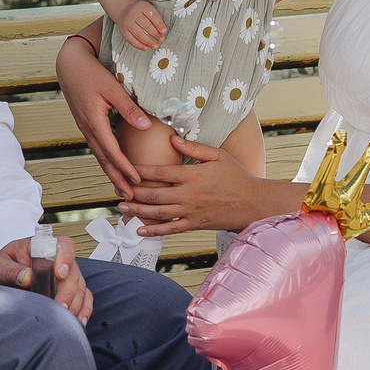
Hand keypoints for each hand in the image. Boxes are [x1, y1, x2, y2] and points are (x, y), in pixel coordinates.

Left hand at [0, 235, 93, 322]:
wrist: (8, 274)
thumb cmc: (7, 266)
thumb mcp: (1, 266)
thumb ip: (11, 270)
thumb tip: (26, 277)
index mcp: (44, 246)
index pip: (62, 245)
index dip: (64, 258)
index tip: (59, 273)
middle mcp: (61, 259)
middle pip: (72, 272)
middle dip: (67, 291)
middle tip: (59, 305)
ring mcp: (69, 274)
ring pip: (80, 287)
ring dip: (74, 304)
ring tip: (64, 318)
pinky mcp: (73, 289)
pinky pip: (85, 298)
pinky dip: (84, 310)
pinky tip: (78, 321)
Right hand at [58, 29, 151, 195]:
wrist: (69, 65)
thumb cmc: (91, 73)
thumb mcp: (113, 88)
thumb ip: (129, 108)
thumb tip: (145, 127)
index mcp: (94, 122)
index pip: (112, 152)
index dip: (125, 168)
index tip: (138, 181)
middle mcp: (88, 129)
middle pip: (104, 161)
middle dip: (117, 179)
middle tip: (130, 197)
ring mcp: (86, 128)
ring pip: (100, 156)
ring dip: (111, 173)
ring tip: (123, 188)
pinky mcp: (87, 125)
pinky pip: (98, 148)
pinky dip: (107, 161)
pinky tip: (114, 167)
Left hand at [119, 134, 288, 237]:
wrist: (252, 203)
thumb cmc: (237, 176)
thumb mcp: (218, 155)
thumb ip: (194, 147)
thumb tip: (172, 138)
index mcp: (192, 174)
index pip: (160, 171)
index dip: (140, 170)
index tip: (126, 167)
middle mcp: (189, 194)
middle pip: (154, 193)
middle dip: (132, 191)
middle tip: (116, 188)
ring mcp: (191, 211)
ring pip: (158, 212)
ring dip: (137, 210)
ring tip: (121, 207)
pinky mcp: (195, 225)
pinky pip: (171, 229)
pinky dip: (154, 231)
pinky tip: (140, 230)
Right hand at [120, 0, 167, 49]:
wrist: (124, 11)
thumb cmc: (140, 12)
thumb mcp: (149, 10)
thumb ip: (156, 20)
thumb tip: (162, 32)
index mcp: (142, 7)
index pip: (152, 16)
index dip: (159, 24)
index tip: (164, 31)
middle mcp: (133, 14)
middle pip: (146, 25)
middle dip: (155, 34)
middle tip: (161, 40)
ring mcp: (127, 23)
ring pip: (138, 34)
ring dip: (148, 42)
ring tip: (155, 46)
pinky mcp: (124, 31)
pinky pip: (131, 40)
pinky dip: (139, 45)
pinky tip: (146, 48)